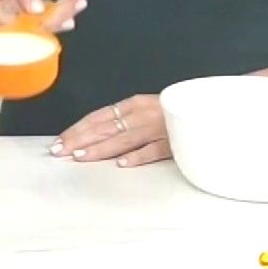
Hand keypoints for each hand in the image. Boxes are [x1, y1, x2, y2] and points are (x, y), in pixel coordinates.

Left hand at [48, 94, 170, 165]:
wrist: (207, 108)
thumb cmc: (172, 112)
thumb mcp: (145, 109)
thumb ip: (123, 119)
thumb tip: (94, 133)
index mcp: (133, 105)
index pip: (98, 117)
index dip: (78, 129)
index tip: (60, 140)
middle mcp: (141, 115)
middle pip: (105, 128)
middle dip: (80, 140)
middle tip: (60, 151)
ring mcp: (157, 129)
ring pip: (123, 139)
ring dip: (100, 148)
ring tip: (81, 157)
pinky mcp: (173, 143)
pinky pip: (153, 150)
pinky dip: (137, 157)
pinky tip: (122, 164)